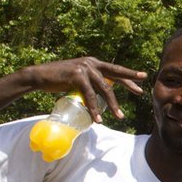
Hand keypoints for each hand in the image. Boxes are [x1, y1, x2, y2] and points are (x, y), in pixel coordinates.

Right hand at [24, 57, 146, 121]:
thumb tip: (101, 92)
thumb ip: (90, 81)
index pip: (114, 70)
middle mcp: (91, 63)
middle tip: (141, 90)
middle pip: (115, 74)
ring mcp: (84, 68)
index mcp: (93, 63)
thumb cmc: (58, 79)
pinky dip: (94, 108)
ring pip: (104, 89)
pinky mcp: (77, 76)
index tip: (142, 78)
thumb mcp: (79, 78)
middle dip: (130, 81)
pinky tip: (97, 118)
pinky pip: (90, 95)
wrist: (39, 76)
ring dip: (112, 105)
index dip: (128, 75)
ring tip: (120, 116)